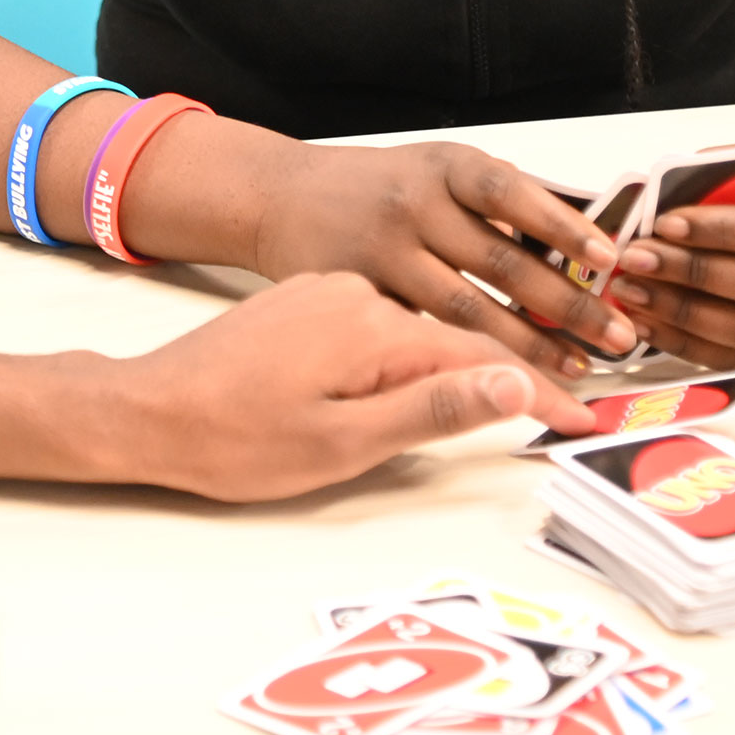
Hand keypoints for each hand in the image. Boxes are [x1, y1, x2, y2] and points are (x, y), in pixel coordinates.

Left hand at [0, 274, 593, 501]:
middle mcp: (357, 293)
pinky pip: (385, 322)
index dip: (541, 392)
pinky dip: (420, 351)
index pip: (483, 359)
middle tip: (583, 396)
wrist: (146, 409)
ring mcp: (329, 293)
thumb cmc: (235, 440)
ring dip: (472, 359)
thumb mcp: (342, 442)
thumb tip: (517, 385)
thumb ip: (432, 409)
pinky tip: (442, 371)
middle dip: (522, 368)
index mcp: (372, 325)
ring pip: (422, 327)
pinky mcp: (307, 304)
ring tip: (534, 384)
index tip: (588, 417)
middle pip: (459, 333)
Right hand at [237, 138, 638, 378]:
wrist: (281, 198)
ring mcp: (383, 253)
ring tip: (576, 368)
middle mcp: (413, 206)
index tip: (608, 258)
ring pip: (467, 309)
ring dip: (529, 344)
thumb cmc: (376, 188)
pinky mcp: (361, 297)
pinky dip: (470, 360)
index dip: (562, 224)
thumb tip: (585, 232)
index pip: (511, 191)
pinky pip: (426, 335)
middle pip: (501, 261)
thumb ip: (499, 199)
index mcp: (442, 167)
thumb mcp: (436, 169)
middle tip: (619, 335)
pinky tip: (507, 380)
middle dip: (568, 304)